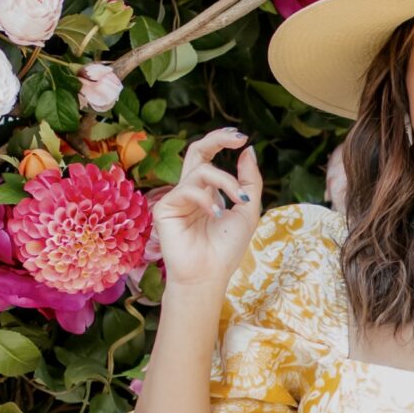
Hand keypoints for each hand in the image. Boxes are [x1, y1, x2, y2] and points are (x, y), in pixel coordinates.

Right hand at [152, 128, 262, 295]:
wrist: (209, 275)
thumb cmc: (227, 248)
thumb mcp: (247, 210)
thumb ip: (249, 181)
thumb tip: (248, 150)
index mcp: (207, 191)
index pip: (210, 157)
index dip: (222, 142)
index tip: (243, 139)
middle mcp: (190, 191)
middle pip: (196, 151)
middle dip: (217, 139)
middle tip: (237, 137)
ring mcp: (176, 198)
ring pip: (200, 171)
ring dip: (226, 181)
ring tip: (238, 202)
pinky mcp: (164, 208)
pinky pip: (188, 189)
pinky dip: (207, 199)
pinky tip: (217, 215)